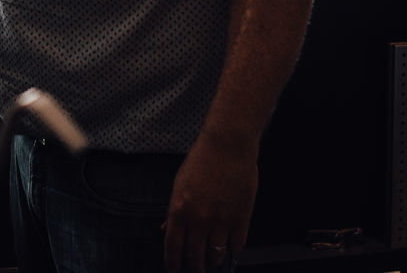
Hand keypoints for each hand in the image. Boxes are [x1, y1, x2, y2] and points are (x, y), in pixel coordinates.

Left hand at [163, 135, 257, 272]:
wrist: (228, 147)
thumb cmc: (202, 161)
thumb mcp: (179, 184)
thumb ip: (173, 210)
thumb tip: (166, 228)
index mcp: (179, 210)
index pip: (173, 246)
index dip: (172, 262)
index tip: (173, 269)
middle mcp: (199, 219)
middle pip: (195, 256)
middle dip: (194, 268)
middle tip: (196, 271)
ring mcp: (221, 220)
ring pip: (216, 255)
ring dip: (214, 262)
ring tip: (213, 262)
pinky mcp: (241, 218)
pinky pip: (237, 244)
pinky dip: (233, 249)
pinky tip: (230, 248)